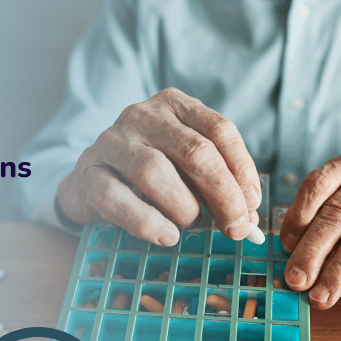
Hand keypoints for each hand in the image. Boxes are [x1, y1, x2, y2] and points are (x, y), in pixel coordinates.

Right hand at [56, 88, 260, 245]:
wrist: (91, 180)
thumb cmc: (150, 175)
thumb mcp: (186, 168)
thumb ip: (217, 184)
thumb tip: (250, 218)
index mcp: (174, 105)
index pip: (220, 130)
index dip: (243, 170)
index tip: (252, 204)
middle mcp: (142, 115)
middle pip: (195, 151)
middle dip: (224, 195)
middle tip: (236, 229)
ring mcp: (111, 141)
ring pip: (155, 172)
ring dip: (184, 208)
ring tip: (189, 225)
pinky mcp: (87, 172)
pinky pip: (117, 198)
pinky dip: (148, 223)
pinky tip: (166, 236)